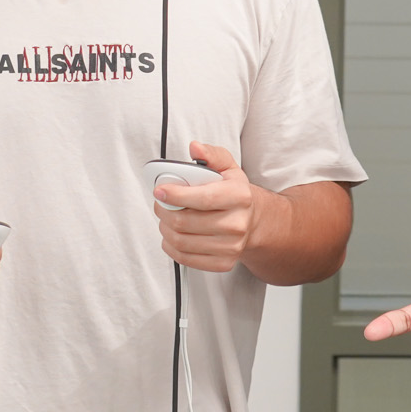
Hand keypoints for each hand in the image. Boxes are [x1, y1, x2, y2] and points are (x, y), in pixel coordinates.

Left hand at [151, 141, 264, 273]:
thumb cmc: (233, 193)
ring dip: (165, 228)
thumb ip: (211, 155)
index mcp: (240, 196)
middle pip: (186, 222)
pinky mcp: (223, 263)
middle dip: (164, 211)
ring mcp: (231, 246)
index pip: (203, 199)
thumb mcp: (227, 167)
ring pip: (181, 241)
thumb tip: (195, 148)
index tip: (159, 191)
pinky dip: (170, 246)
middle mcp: (238, 224)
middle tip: (161, 203)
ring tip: (166, 217)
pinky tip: (172, 234)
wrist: (251, 221)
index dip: (176, 195)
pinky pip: (185, 258)